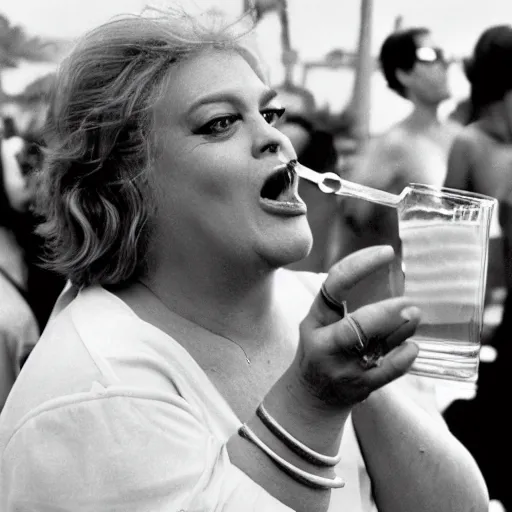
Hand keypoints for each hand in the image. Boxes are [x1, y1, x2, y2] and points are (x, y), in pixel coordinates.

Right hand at [291, 245, 419, 409]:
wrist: (312, 396)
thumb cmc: (324, 348)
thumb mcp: (323, 323)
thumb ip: (348, 306)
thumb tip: (397, 285)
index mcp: (315, 319)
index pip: (335, 283)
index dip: (361, 264)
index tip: (387, 252)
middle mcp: (324, 343)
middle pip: (355, 325)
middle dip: (385, 312)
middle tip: (410, 303)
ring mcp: (340, 367)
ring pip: (372, 348)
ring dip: (400, 330)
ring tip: (416, 316)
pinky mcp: (358, 387)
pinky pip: (385, 372)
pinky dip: (403, 359)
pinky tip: (413, 347)